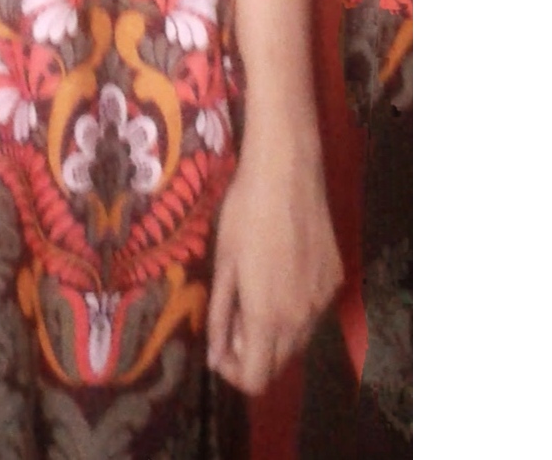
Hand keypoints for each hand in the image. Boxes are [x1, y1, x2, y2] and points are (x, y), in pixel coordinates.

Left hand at [205, 143, 342, 393]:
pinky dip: (295, 308)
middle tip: (234, 316)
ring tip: (255, 291)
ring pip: (298, 338)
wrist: (287, 172)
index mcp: (269, 317)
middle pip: (279, 363)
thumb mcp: (223, 264)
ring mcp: (323, 299)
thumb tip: (215, 356)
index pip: (257, 379)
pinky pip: (313, 311)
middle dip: (253, 352)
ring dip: (275, 332)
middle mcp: (303, 318)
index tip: (220, 348)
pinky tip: (281, 273)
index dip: (233, 373)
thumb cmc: (244, 213)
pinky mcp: (336, 278)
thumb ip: (221, 316)